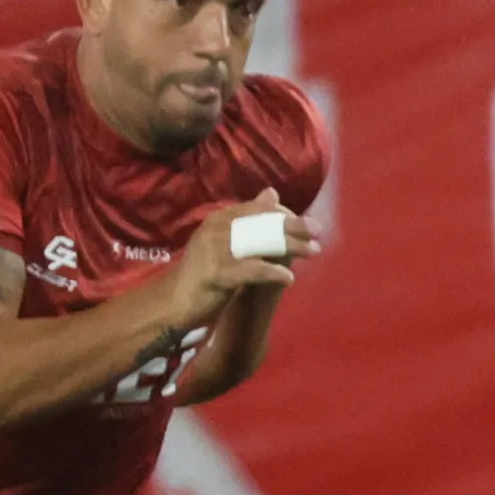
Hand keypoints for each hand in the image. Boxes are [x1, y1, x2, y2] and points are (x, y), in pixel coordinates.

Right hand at [169, 190, 316, 318]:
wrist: (176, 301)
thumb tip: (272, 192)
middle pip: (261, 223)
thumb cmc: (207, 272)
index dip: (284, 215)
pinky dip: (272, 272)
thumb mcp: (229, 242)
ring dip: (291, 247)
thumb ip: (250, 220)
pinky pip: (250, 270)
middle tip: (318, 232)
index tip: (307, 224)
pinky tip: (289, 277)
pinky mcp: (216, 274)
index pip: (258, 209)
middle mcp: (216, 229)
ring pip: (260, 243)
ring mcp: (214, 250)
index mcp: (219, 219)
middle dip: (293, 226)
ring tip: (314, 251)